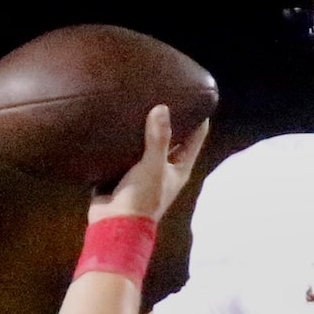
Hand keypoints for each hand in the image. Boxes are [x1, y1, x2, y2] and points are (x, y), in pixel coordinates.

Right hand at [88, 104, 209, 225]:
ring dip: (143, 125)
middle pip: (171, 137)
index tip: (197, 95)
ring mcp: (143, 170)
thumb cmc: (142, 198)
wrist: (114, 223)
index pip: (195, 138)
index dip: (199, 117)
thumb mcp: (153, 166)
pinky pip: (123, 149)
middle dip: (169, 117)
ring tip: (139, 98)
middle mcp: (164, 168)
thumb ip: (158, 138)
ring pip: (146, 142)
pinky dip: (122, 136)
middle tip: (163, 90)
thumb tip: (162, 108)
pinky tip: (116, 117)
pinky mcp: (122, 171)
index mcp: (178, 168)